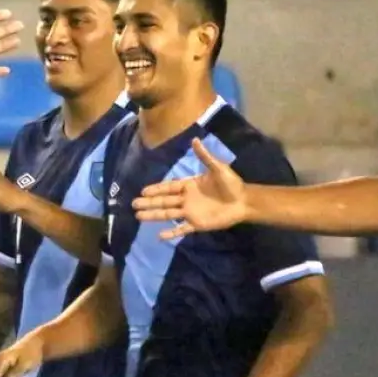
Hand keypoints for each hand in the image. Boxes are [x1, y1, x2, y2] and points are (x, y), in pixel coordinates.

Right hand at [131, 138, 249, 240]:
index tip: (143, 191)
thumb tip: (195, 140)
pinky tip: (159, 236)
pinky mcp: (197, 224)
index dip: (156, 189)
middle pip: (164, 201)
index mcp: (189, 185)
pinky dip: (171, 233)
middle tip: (133, 204)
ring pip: (168, 214)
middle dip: (149, 203)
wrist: (244, 202)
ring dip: (154, 215)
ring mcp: (190, 212)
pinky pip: (181, 229)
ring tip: (138, 216)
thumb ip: (205, 156)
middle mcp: (186, 199)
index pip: (169, 187)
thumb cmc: (231, 184)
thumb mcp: (218, 168)